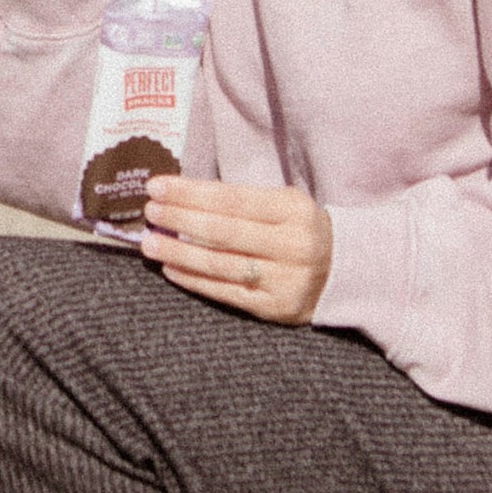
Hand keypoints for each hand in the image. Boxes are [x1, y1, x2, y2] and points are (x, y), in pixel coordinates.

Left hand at [141, 179, 332, 325]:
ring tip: (150, 243)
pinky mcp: (275, 307)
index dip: (191, 193)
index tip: (157, 186)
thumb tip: (182, 196)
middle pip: (224, 231)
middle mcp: (291, 244)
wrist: (341, 272)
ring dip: (179, 253)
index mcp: (293, 209)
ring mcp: (284, 278)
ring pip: (221, 264)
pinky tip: (172, 269)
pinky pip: (226, 292)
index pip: (232, 199)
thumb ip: (241, 201)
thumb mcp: (284, 204)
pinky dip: (195, 280)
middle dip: (180, 219)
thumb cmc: (298, 229)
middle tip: (150, 211)